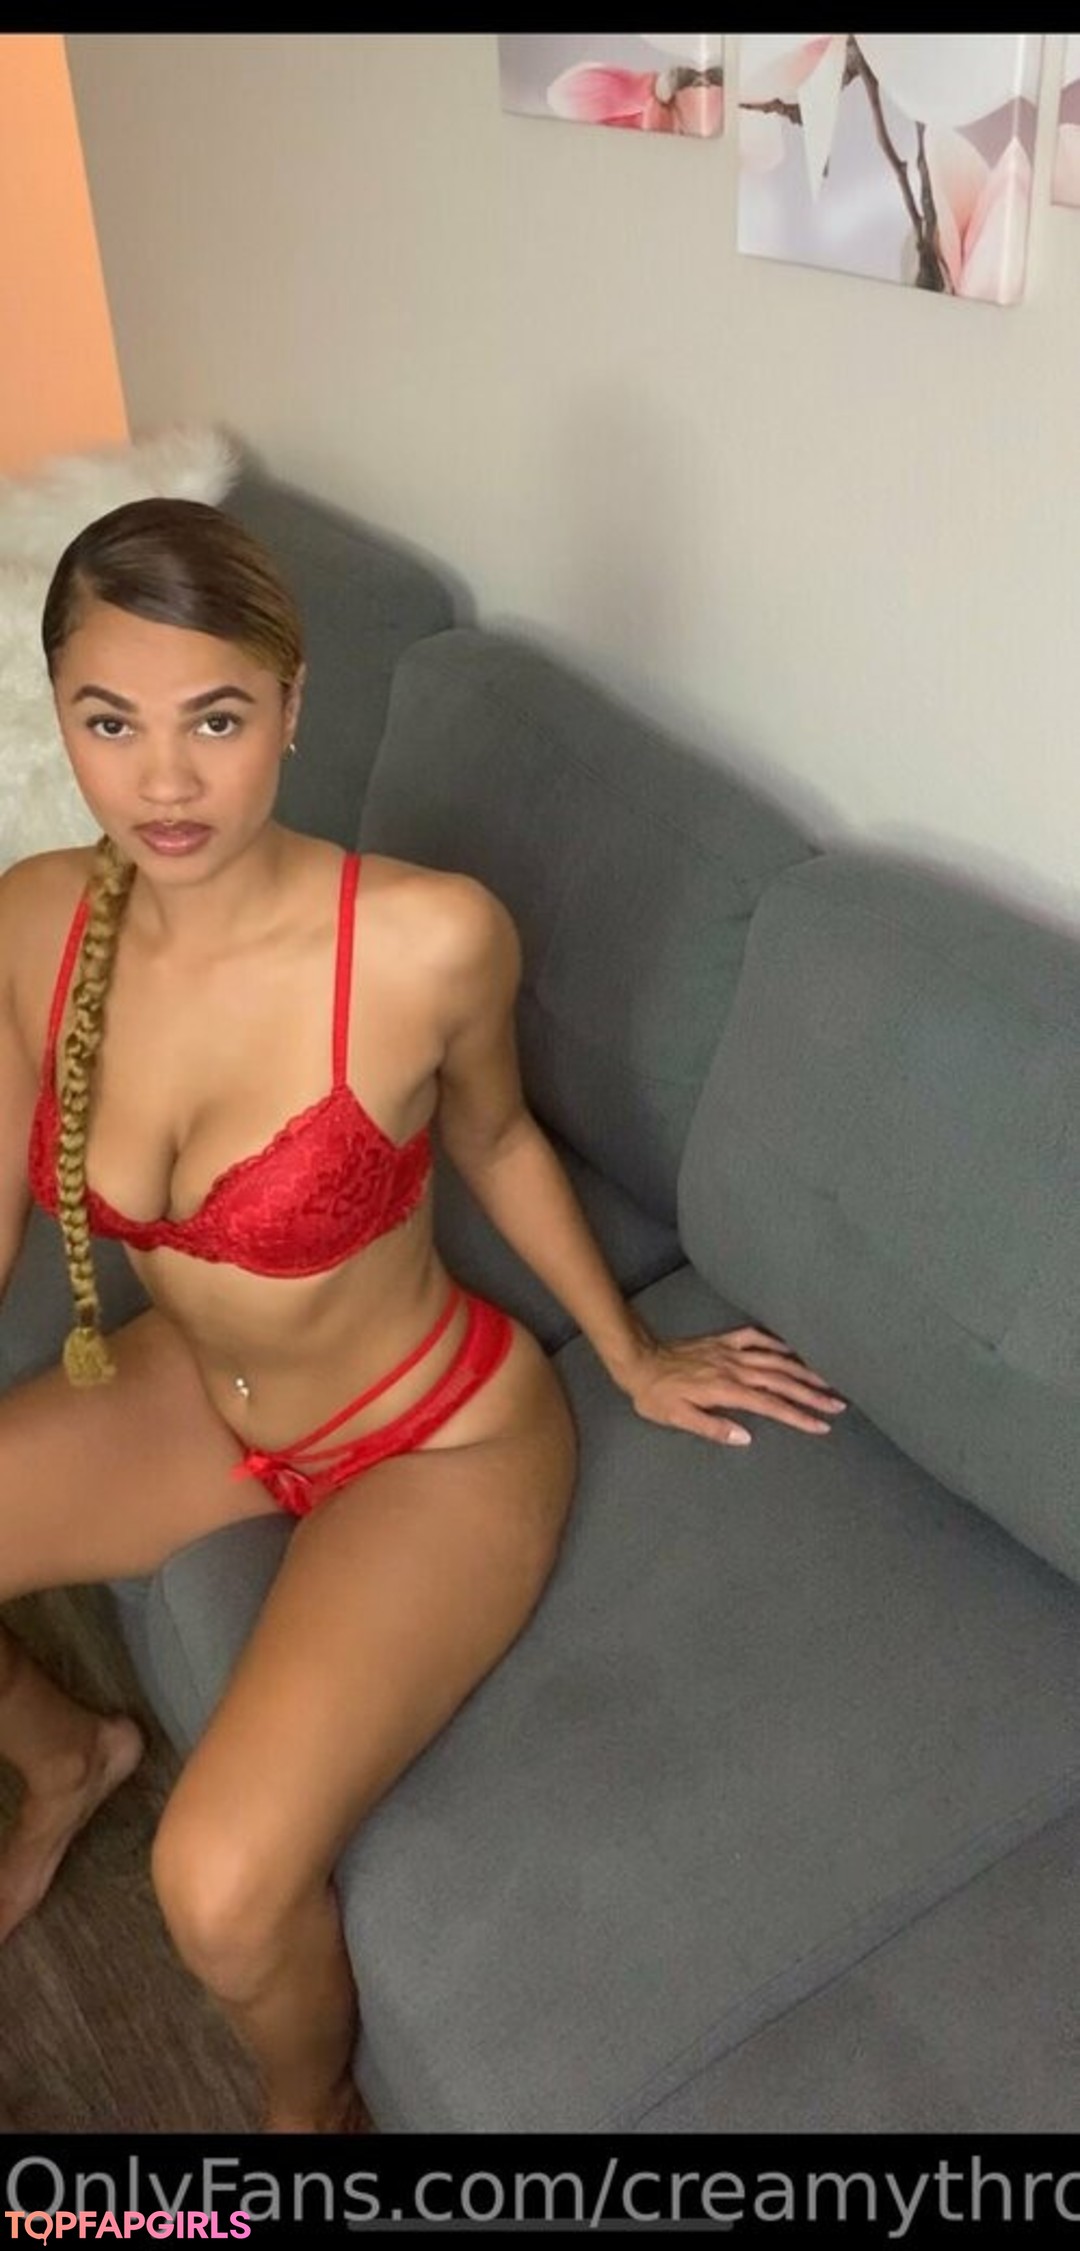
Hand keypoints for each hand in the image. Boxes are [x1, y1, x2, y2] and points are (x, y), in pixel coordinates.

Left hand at [623, 1324, 847, 1447]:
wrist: (639, 1360)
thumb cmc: (656, 1395)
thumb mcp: (678, 1418)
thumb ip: (713, 1428)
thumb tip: (746, 1437)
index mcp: (726, 1390)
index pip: (771, 1405)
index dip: (798, 1416)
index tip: (821, 1425)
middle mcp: (734, 1368)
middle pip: (782, 1381)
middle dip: (812, 1393)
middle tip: (838, 1403)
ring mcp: (730, 1352)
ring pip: (775, 1359)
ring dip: (802, 1369)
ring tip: (827, 1379)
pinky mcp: (723, 1341)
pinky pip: (755, 1337)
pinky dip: (776, 1342)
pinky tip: (792, 1348)